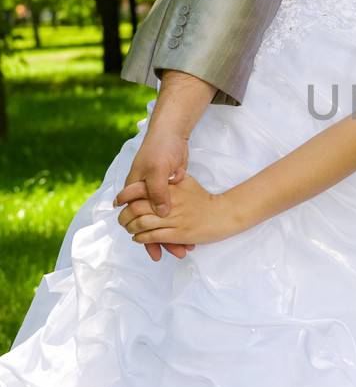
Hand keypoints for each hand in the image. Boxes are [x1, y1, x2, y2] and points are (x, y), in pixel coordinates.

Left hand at [113, 172, 239, 248]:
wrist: (223, 213)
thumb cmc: (203, 198)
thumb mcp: (187, 182)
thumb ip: (172, 178)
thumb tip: (159, 175)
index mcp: (170, 188)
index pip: (139, 190)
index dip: (125, 196)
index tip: (118, 202)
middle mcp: (170, 202)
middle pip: (137, 209)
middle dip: (124, 216)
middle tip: (121, 220)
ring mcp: (174, 219)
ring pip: (142, 224)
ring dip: (131, 228)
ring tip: (129, 230)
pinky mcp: (179, 234)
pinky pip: (153, 237)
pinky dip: (142, 239)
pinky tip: (138, 238)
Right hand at [119, 130, 194, 261]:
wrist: (173, 132)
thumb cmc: (160, 149)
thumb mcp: (157, 170)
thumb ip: (158, 192)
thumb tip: (161, 214)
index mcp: (135, 190)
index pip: (136, 220)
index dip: (144, 237)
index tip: (155, 252)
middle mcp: (144, 194)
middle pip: (150, 224)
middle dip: (161, 240)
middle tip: (176, 254)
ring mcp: (158, 192)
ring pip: (163, 220)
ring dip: (172, 234)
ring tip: (185, 249)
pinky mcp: (172, 190)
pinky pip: (174, 212)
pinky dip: (180, 222)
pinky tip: (190, 233)